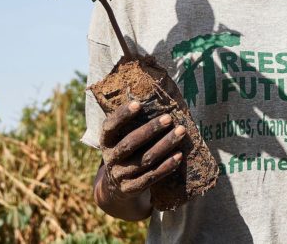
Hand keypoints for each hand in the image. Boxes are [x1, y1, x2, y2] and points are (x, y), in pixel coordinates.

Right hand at [93, 101, 185, 218]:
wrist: (115, 188)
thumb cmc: (124, 152)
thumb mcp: (119, 138)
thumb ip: (129, 123)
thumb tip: (153, 97)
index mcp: (105, 141)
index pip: (110, 126)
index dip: (122, 116)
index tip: (138, 104)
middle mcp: (110, 158)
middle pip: (130, 143)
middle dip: (150, 130)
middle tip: (169, 118)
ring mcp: (120, 175)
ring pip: (145, 159)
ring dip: (165, 145)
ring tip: (181, 132)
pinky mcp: (131, 189)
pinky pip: (151, 177)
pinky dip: (166, 166)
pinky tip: (179, 155)